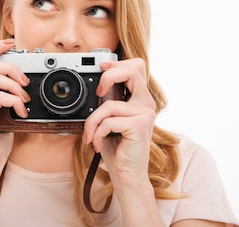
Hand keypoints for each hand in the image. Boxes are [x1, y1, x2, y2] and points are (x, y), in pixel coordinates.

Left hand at [82, 58, 156, 186]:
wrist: (126, 174)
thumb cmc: (116, 148)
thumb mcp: (108, 119)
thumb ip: (107, 101)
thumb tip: (97, 85)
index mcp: (140, 99)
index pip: (136, 67)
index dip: (118, 63)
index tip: (102, 68)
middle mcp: (146, 103)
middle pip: (132, 69)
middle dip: (108, 77)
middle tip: (98, 94)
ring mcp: (145, 113)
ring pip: (108, 104)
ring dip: (92, 122)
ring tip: (92, 136)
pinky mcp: (139, 125)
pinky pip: (108, 121)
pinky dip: (98, 133)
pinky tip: (99, 144)